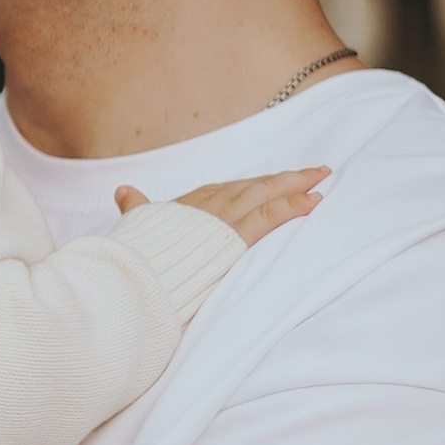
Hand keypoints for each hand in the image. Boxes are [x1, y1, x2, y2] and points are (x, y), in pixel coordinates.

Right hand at [117, 167, 326, 246]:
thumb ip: (136, 208)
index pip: (230, 189)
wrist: (133, 273)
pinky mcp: (235, 238)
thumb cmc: (132, 256)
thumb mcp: (134, 227)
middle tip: (314, 171)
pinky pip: (270, 216)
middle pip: (254, 186)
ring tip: (320, 179)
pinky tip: (313, 201)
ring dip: (296, 185)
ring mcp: (223, 219)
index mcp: (188, 205)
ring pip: (267, 194)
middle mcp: (208, 205)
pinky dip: (293, 206)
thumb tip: (123, 191)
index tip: (275, 180)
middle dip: (285, 179)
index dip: (255, 184)